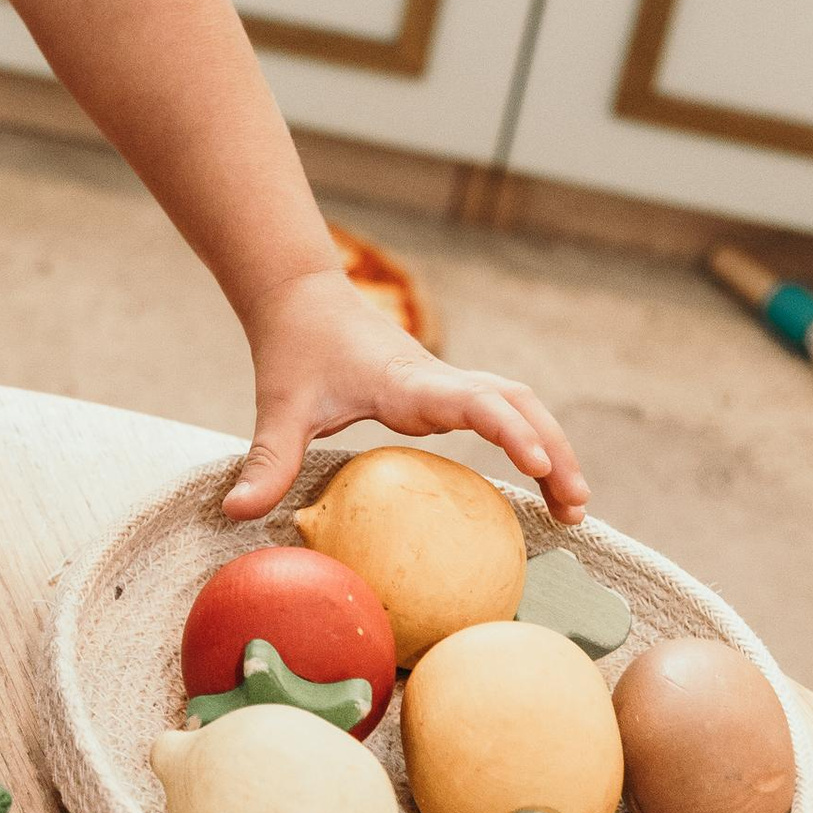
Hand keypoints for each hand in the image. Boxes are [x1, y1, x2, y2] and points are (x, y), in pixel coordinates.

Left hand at [225, 261, 586, 524]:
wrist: (302, 298)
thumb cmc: (295, 349)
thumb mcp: (280, 407)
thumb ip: (266, 460)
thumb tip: (236, 514)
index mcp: (407, 382)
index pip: (474, 400)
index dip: (510, 429)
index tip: (540, 463)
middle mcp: (439, 380)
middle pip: (519, 404)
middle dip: (554, 450)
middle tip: (576, 509)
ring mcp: (447, 383)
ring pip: (519, 405)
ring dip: (552, 447)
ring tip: (573, 508)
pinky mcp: (444, 391)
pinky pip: (502, 411)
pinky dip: (530, 440)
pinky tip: (540, 481)